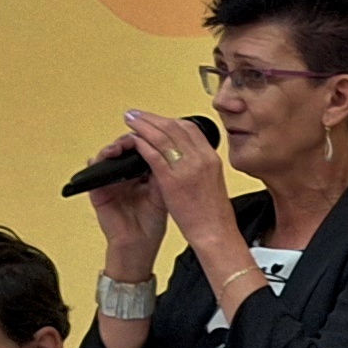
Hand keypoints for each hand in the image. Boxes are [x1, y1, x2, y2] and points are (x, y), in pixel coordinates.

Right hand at [87, 138, 167, 277]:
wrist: (140, 244)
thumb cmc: (152, 223)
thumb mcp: (164, 193)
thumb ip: (164, 171)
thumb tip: (169, 147)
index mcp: (141, 175)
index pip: (142, 149)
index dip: (146, 139)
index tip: (154, 131)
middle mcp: (125, 176)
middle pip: (125, 149)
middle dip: (130, 139)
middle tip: (136, 134)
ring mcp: (111, 182)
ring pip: (109, 156)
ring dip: (114, 147)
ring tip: (122, 145)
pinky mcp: (99, 190)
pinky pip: (94, 171)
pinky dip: (98, 161)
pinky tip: (106, 156)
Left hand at [124, 108, 233, 253]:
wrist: (216, 233)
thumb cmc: (214, 215)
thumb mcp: (212, 182)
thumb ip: (199, 166)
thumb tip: (186, 158)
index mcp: (211, 157)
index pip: (189, 128)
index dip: (169, 120)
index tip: (156, 119)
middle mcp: (200, 158)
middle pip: (174, 127)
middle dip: (152, 118)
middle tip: (136, 115)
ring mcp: (187, 168)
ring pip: (162, 136)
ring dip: (143, 126)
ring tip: (130, 122)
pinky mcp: (172, 180)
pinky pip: (154, 155)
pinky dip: (142, 145)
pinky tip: (133, 142)